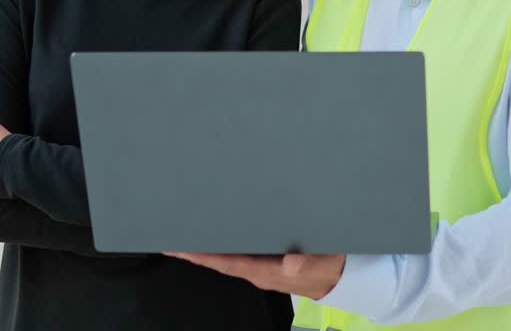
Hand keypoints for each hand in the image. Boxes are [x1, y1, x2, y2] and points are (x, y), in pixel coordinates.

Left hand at [166, 252, 345, 299]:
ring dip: (205, 247)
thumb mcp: (322, 265)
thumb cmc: (329, 268)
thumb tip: (290, 263)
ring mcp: (260, 266)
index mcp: (264, 271)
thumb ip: (307, 264)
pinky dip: (221, 244)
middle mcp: (256, 270)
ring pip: (225, 256)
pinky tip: (214, 233)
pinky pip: (236, 252)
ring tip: (183, 234)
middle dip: (194, 251)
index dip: (201, 256)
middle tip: (168, 239)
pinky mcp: (266, 260)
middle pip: (218, 260)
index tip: (178, 248)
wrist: (342, 278)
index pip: (225, 262)